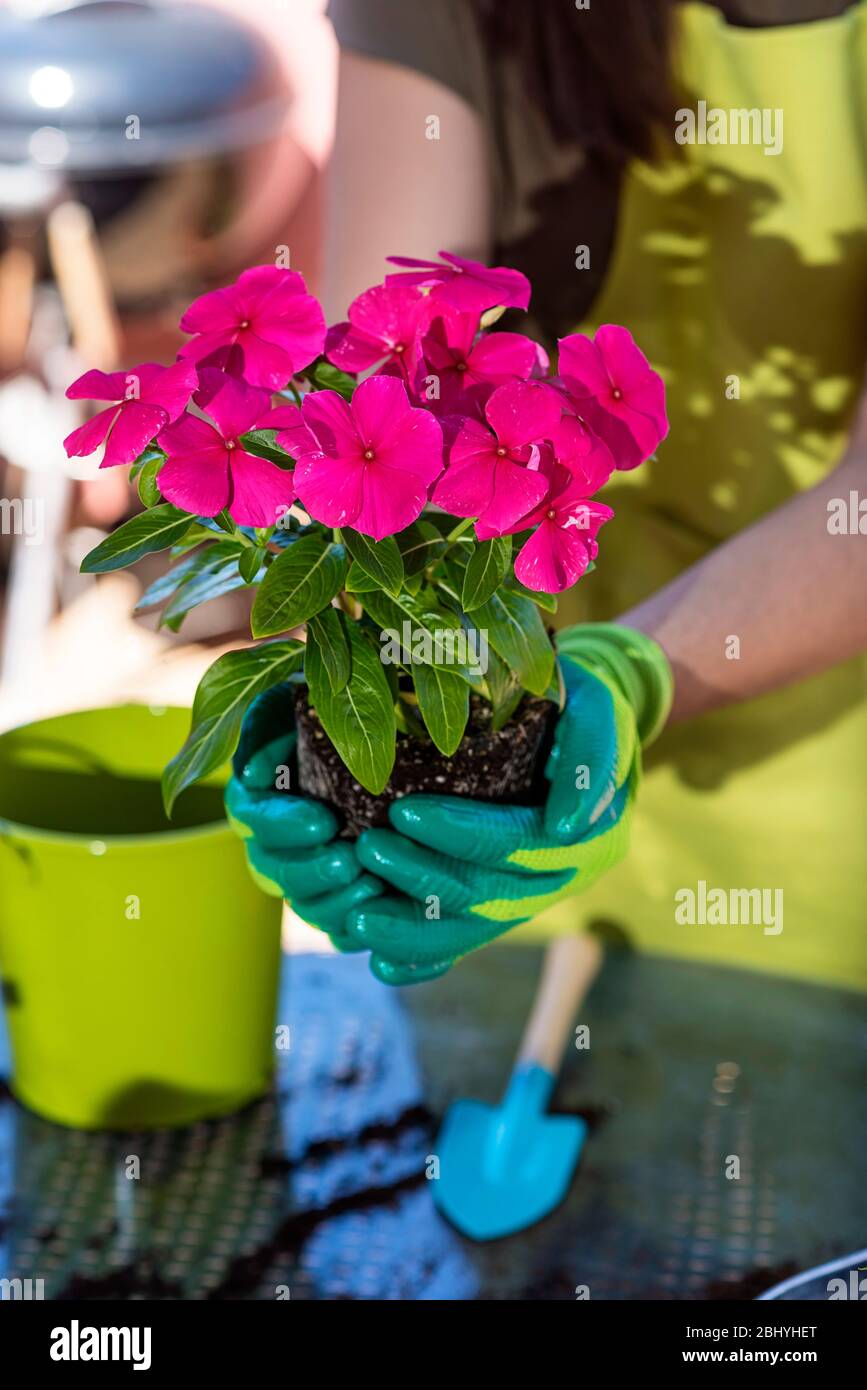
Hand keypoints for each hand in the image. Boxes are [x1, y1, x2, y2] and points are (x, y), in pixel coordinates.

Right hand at [225, 683, 382, 948]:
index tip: (321, 820)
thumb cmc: (350, 710)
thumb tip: (258, 769)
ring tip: (371, 886)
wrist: (401, 740)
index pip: (252, 817)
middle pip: (272, 871)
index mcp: (260, 794)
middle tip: (347, 860)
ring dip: (333, 902)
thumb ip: (275, 718)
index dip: (280, 825)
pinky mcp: (343, 899)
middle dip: (307, 870)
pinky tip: (383, 915)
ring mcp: (308, 874)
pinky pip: (340, 929)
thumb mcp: (306, 697)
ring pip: (305, 905)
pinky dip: (357, 928)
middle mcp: (276, 841)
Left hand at [345, 624, 672, 984]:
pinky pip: (465, 941)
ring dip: (414, 930)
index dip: (462, 832)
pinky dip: (425, 958)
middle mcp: (564, 878)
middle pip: (489, 890)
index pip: (519, 840)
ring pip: (472, 926)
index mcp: (591, 837)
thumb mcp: (597, 714)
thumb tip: (565, 826)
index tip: (404, 813)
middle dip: (422, 876)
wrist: (582, 737)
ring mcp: (533, 898)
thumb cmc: (582, 711)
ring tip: (357, 920)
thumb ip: (591, 757)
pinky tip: (382, 967)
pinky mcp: (505, 907)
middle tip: (366, 850)